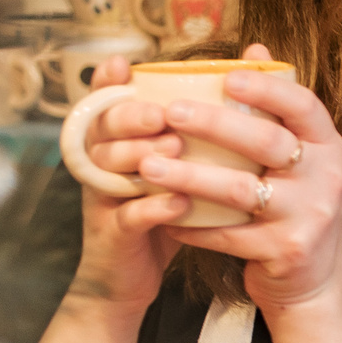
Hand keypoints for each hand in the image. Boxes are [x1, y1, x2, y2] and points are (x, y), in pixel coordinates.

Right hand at [69, 55, 189, 315]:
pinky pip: (128, 217)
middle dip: (131, 117)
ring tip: (176, 149)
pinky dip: (154, 208)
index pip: (102, 104)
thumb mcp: (174, 165)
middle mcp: (99, 164)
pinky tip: (180, 202)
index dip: (106, 83)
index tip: (124, 64)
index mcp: (111, 141)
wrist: (129, 278)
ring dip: (142, 156)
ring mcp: (102, 200)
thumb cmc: (163, 208)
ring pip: (109, 169)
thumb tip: (242, 72)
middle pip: (102, 130)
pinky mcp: (112, 236)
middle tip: (164, 114)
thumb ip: (193, 126)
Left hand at [139, 44, 341, 315]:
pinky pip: (229, 234)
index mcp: (328, 146)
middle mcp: (327, 177)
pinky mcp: (287, 251)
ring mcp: (309, 216)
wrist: (314, 282)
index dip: (266, 89)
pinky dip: (193, 225)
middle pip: (267, 142)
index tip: (227, 78)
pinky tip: (162, 215)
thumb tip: (255, 47)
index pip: (302, 105)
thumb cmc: (295, 206)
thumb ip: (278, 109)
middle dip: (214, 124)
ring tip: (148, 167)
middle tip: (169, 112)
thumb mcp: (300, 158)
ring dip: (190, 176)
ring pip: (241, 190)